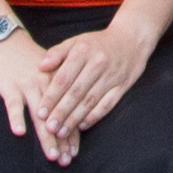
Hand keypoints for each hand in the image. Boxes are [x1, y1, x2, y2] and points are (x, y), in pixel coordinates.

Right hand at [0, 22, 74, 161]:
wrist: (9, 43)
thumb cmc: (32, 63)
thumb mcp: (51, 74)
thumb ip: (61, 94)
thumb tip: (71, 120)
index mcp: (59, 85)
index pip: (68, 113)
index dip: (71, 134)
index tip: (74, 154)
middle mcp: (47, 87)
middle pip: (57, 117)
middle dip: (62, 141)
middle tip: (65, 160)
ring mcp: (28, 86)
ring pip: (39, 115)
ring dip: (46, 136)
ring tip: (51, 155)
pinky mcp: (11, 86)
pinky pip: (14, 104)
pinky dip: (16, 117)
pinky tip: (19, 132)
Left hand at [32, 12, 154, 151]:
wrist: (132, 39)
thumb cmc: (97, 43)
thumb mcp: (76, 41)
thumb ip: (57, 53)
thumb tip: (41, 66)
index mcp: (83, 52)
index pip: (64, 78)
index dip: (51, 97)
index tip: (40, 112)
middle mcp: (97, 64)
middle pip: (76, 92)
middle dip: (61, 112)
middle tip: (49, 128)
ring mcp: (111, 76)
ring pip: (90, 101)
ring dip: (75, 119)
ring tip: (62, 132)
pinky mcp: (123, 86)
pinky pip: (107, 105)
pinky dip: (94, 117)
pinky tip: (82, 126)